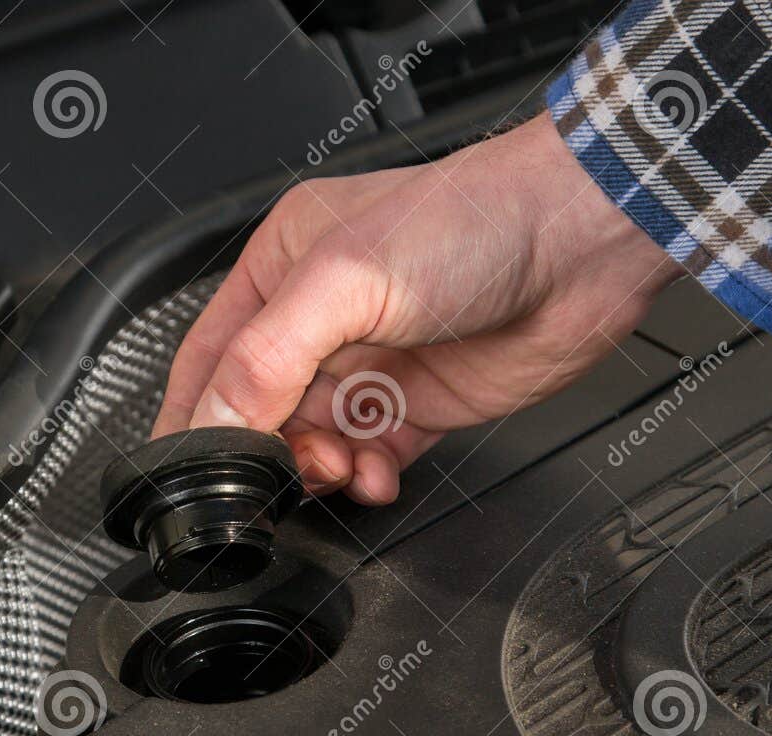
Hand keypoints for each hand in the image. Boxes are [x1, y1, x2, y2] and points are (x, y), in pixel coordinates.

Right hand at [151, 111, 680, 503]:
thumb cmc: (474, 221)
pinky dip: (366, 478)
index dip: (194, 416)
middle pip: (261, 410)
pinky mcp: (420, 404)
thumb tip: (214, 422)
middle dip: (267, 450)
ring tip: (340, 467)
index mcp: (283, 267)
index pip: (212, 358)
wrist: (582, 244)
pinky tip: (377, 475)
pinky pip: (370, 458)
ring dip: (318, 469)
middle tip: (286, 470)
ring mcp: (372, 363)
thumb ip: (267, 358)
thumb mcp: (344, 281)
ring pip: (314, 442)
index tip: (188, 469)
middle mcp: (321, 317)